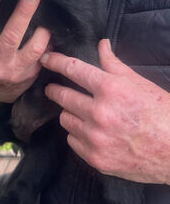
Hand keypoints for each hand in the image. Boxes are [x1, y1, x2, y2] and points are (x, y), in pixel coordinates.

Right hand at [0, 0, 50, 102]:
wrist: (0, 93)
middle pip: (11, 36)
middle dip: (23, 12)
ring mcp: (16, 73)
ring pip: (34, 48)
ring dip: (42, 29)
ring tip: (46, 15)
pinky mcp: (32, 76)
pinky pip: (45, 54)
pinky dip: (49, 40)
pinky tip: (51, 29)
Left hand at [41, 39, 169, 184]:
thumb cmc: (161, 113)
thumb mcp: (139, 83)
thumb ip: (114, 65)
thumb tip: (101, 45)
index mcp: (111, 89)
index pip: (73, 70)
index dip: (55, 62)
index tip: (45, 59)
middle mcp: (99, 113)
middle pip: (63, 96)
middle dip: (55, 90)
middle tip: (53, 89)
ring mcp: (96, 138)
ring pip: (65, 119)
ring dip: (70, 113)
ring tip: (81, 113)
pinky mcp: (95, 158)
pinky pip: (72, 141)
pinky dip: (77, 135)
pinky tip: (90, 132)